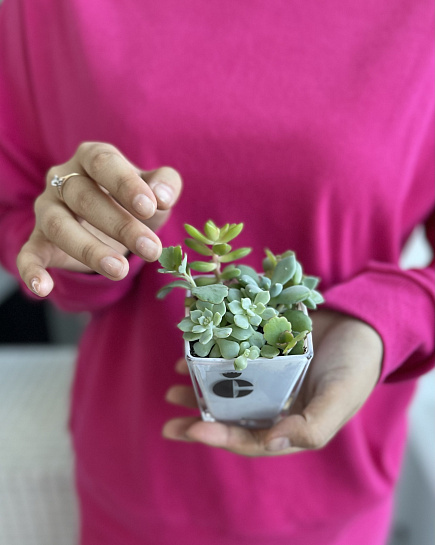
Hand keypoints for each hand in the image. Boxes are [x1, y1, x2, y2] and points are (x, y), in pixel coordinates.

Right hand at [17, 142, 181, 296]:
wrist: (113, 224)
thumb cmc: (134, 201)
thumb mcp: (155, 191)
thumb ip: (166, 183)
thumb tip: (163, 197)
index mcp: (92, 158)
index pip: (103, 162)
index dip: (126, 184)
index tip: (150, 207)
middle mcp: (63, 179)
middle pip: (83, 197)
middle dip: (120, 225)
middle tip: (151, 248)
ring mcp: (47, 210)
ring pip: (59, 226)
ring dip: (89, 249)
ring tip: (120, 269)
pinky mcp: (39, 240)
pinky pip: (28, 254)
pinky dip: (31, 271)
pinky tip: (43, 288)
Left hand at [162, 309, 382, 455]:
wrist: (363, 324)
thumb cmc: (356, 366)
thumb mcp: (339, 398)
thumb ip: (310, 427)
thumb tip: (269, 442)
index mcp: (292, 424)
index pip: (252, 439)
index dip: (221, 438)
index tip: (192, 430)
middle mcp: (275, 403)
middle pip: (232, 418)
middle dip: (200, 421)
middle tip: (168, 421)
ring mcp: (267, 377)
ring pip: (228, 390)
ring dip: (201, 390)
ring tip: (173, 386)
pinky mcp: (263, 351)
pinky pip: (233, 358)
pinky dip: (213, 357)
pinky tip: (193, 354)